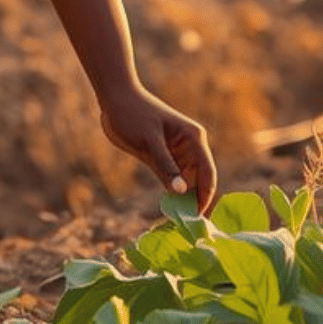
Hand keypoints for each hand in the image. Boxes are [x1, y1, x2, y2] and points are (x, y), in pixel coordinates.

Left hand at [97, 84, 218, 213]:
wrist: (115, 98)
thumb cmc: (133, 113)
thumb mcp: (149, 140)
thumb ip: (165, 166)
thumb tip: (181, 192)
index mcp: (193, 139)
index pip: (207, 172)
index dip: (205, 195)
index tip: (198, 216)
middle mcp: (190, 147)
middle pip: (199, 180)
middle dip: (195, 200)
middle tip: (187, 225)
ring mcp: (176, 153)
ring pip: (186, 182)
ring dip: (183, 199)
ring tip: (179, 221)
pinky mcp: (162, 157)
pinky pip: (172, 179)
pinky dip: (171, 192)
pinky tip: (169, 208)